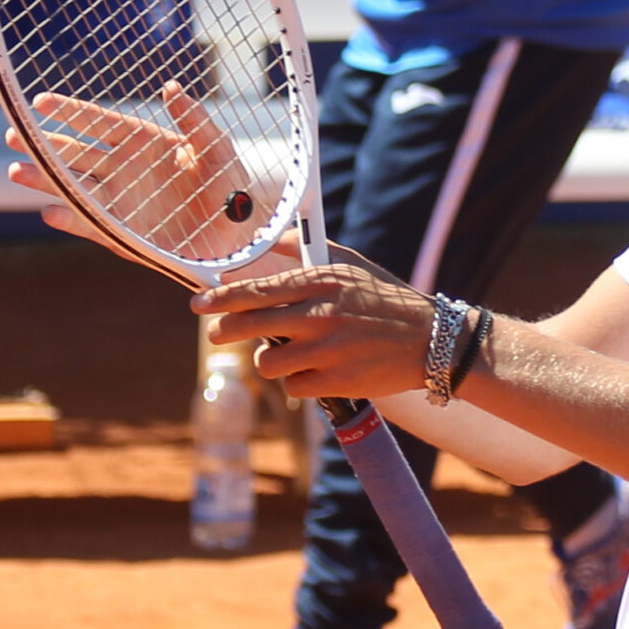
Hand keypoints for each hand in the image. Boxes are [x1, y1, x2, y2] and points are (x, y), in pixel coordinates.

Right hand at [5, 84, 275, 262]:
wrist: (238, 238)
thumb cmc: (229, 188)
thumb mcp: (217, 148)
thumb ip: (194, 119)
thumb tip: (170, 87)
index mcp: (141, 143)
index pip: (98, 123)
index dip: (69, 112)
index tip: (40, 102)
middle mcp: (123, 170)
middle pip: (74, 154)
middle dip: (43, 145)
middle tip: (11, 136)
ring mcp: (120, 203)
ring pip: (74, 188)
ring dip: (45, 181)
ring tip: (16, 172)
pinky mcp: (123, 235)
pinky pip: (92, 225)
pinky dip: (71, 220)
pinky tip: (50, 211)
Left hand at [198, 263, 436, 399]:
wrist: (430, 340)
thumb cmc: (386, 300)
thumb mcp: (349, 264)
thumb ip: (304, 251)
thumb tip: (266, 241)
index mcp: (319, 282)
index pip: (256, 291)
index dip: (221, 298)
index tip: (198, 304)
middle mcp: (318, 315)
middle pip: (250, 326)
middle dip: (225, 330)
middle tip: (217, 332)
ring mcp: (325, 351)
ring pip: (267, 361)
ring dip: (269, 359)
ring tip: (284, 353)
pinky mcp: (335, 381)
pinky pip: (294, 387)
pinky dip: (298, 382)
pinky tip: (312, 372)